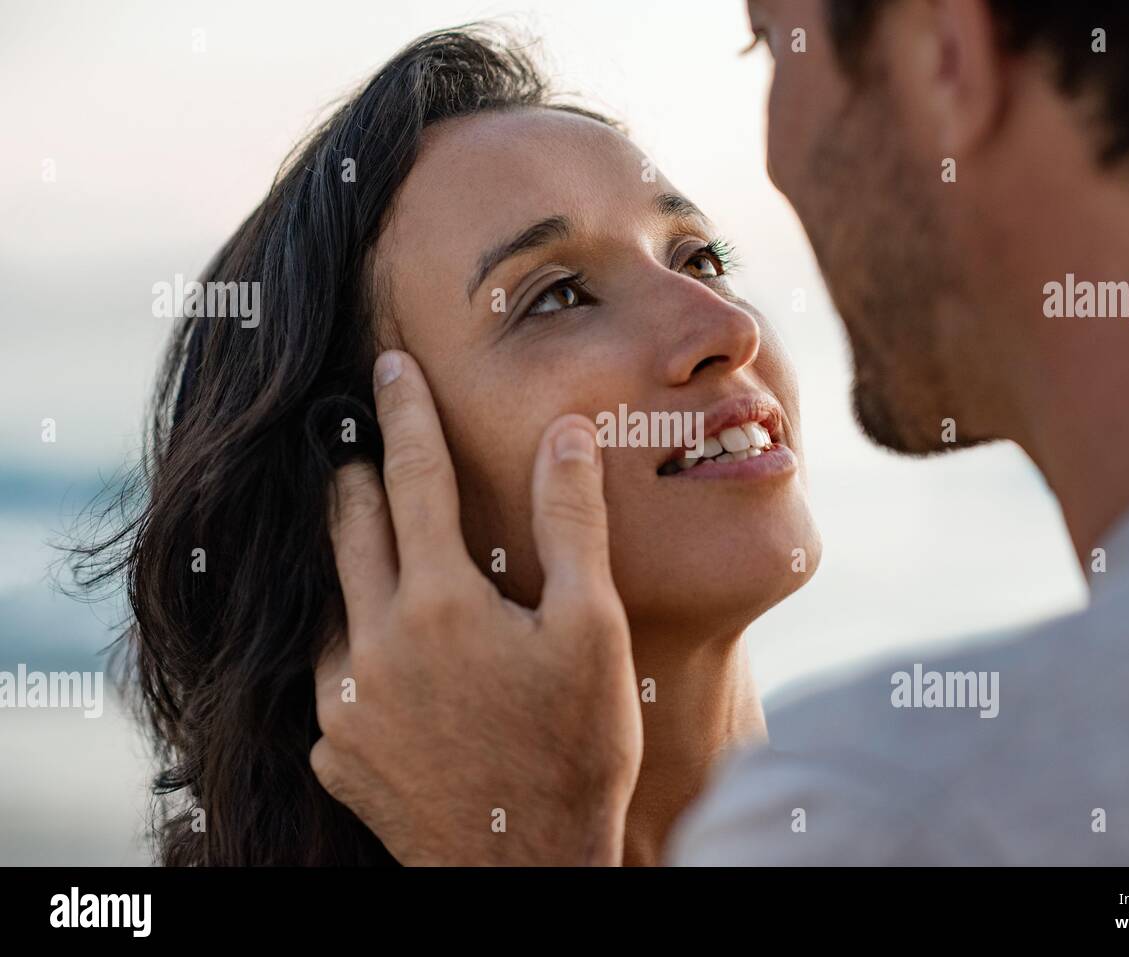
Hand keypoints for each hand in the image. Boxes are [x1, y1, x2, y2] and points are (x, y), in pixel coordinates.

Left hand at [310, 350, 641, 864]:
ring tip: (373, 538)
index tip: (389, 364)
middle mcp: (373, 644)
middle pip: (350, 528)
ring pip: (333, 600)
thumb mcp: (593, 629)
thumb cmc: (575, 747)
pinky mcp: (332, 750)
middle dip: (355, 474)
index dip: (405, 413)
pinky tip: (389, 653)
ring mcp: (343, 702)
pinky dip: (357, 643)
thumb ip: (572, 522)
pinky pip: (333, 674)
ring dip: (351, 561)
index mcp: (439, 602)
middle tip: (358, 439)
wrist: (527, 868)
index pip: (414, 477)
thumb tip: (564, 433)